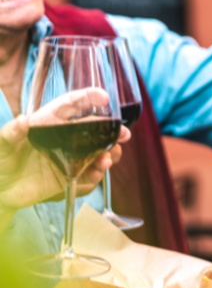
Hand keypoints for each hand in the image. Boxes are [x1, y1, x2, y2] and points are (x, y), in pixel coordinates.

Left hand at [0, 89, 129, 215]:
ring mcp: (70, 157)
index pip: (72, 105)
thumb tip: (24, 121)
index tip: (104, 97)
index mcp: (50, 122)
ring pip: (98, 151)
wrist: (1, 190)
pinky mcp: (70, 176)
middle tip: (123, 135)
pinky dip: (95, 175)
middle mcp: (65, 137)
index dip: (88, 98)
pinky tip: (95, 174)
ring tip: (106, 160)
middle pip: (95, 128)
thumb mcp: (2, 144)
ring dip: (108, 154)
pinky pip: (89, 175)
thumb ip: (11, 133)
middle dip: (112, 130)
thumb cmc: (1, 161)